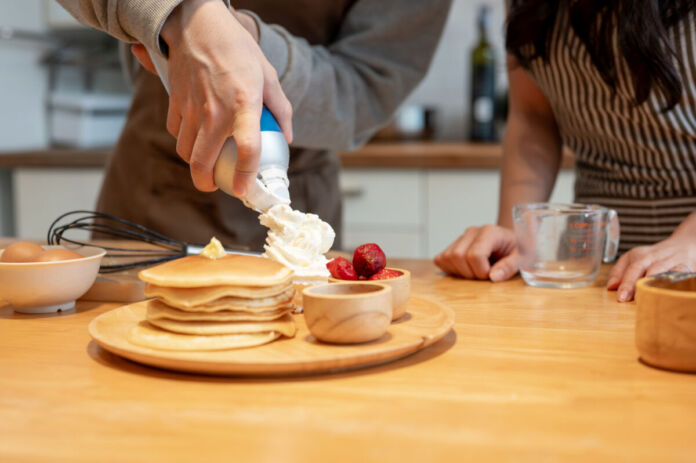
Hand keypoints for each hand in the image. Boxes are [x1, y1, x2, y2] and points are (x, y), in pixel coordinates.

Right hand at [132, 0, 291, 194]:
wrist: (199, 25)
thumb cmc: (238, 49)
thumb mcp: (268, 76)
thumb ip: (280, 110)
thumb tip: (286, 137)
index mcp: (244, 104)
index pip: (247, 148)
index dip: (245, 175)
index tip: (243, 190)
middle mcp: (215, 110)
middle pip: (202, 161)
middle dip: (207, 182)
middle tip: (215, 185)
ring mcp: (192, 108)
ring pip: (185, 151)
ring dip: (194, 163)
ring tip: (206, 164)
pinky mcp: (176, 102)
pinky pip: (175, 133)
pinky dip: (184, 142)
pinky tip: (195, 138)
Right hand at [434, 225, 518, 281]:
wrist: (512, 241)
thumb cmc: (519, 249)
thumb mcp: (523, 257)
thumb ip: (510, 266)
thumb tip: (493, 277)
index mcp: (489, 232)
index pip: (474, 255)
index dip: (481, 271)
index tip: (492, 275)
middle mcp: (472, 232)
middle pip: (457, 256)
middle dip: (470, 273)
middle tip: (484, 275)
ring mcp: (461, 238)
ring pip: (446, 258)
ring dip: (459, 272)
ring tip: (475, 272)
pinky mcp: (452, 245)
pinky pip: (440, 259)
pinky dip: (449, 269)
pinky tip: (465, 271)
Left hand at [607, 214, 695, 301]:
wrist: (685, 245)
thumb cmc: (653, 257)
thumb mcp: (632, 258)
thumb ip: (619, 272)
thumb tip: (610, 287)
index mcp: (640, 256)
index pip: (632, 268)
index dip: (626, 283)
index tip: (621, 297)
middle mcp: (656, 259)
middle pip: (646, 271)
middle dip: (638, 285)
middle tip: (632, 300)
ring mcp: (672, 263)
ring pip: (663, 273)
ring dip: (655, 286)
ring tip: (649, 298)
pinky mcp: (687, 269)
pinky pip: (682, 276)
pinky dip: (675, 284)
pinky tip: (669, 294)